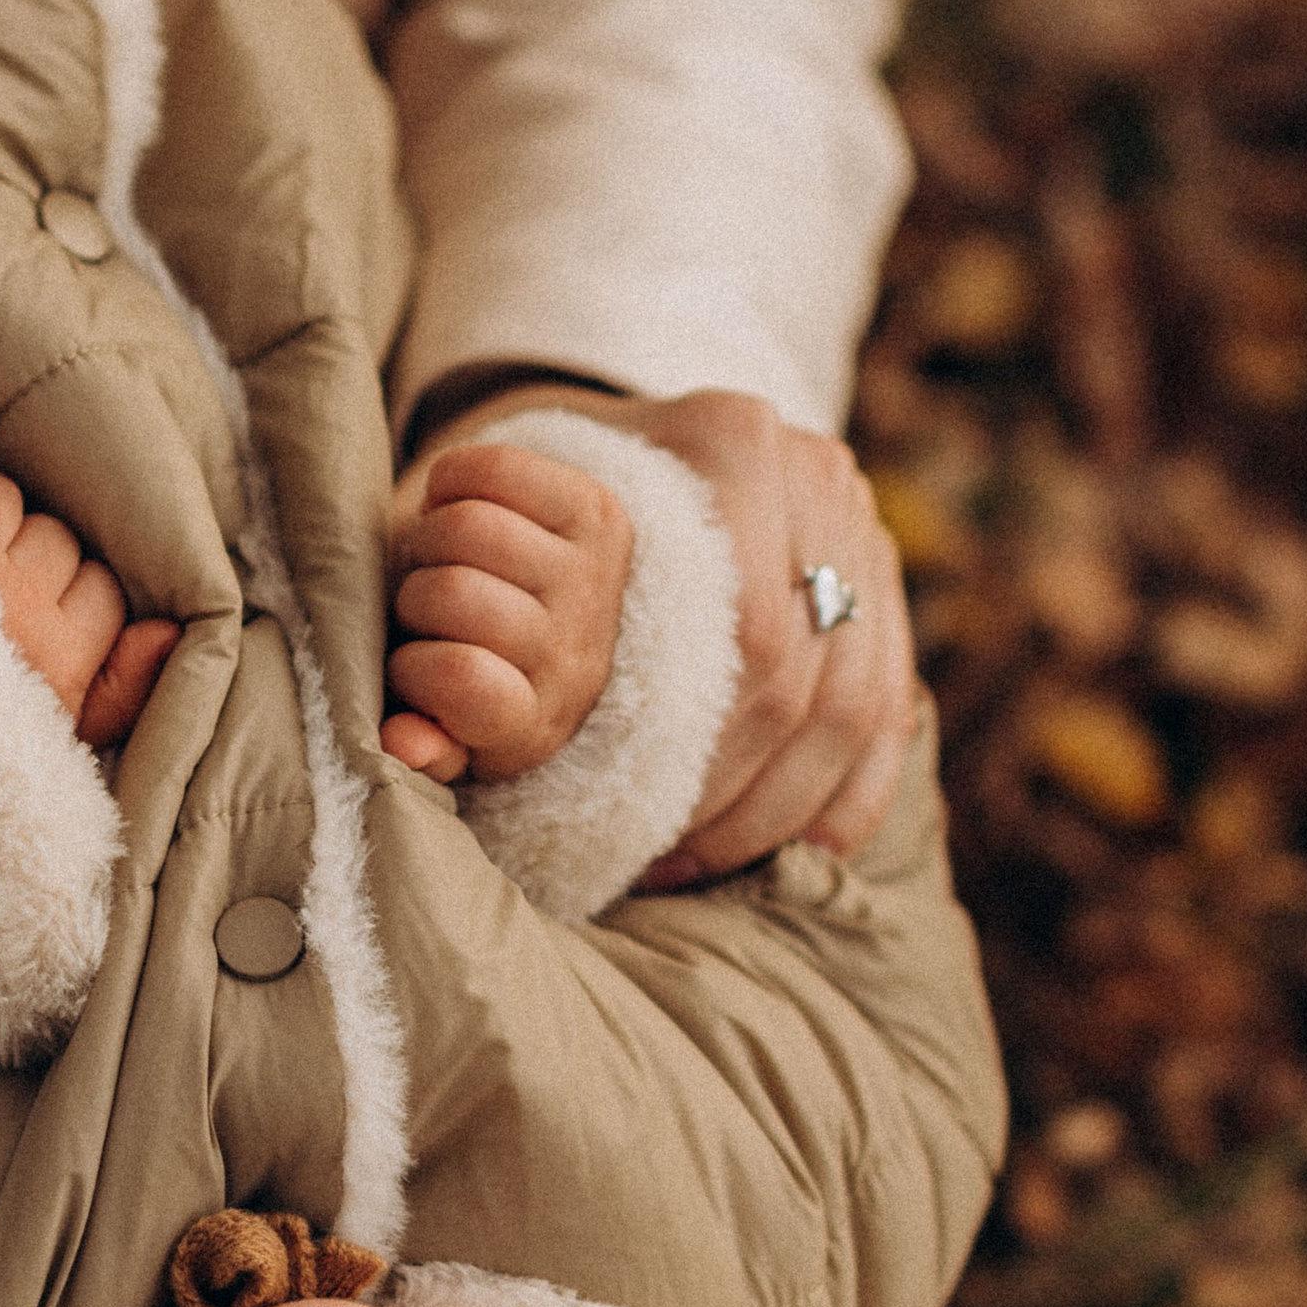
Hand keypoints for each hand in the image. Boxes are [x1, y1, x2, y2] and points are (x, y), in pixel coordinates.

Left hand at [0, 451, 177, 748]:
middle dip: (24, 555)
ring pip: (1, 496)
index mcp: (57, 663)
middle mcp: (18, 609)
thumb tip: (169, 633)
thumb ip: (119, 691)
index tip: (36, 614)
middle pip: (55, 537)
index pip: (104, 587)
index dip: (71, 592)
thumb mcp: (46, 744)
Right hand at [381, 442, 631, 782]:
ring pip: (467, 527)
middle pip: (452, 593)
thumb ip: (419, 745)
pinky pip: (495, 470)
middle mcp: (573, 654)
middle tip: (420, 604)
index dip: (412, 668)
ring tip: (440, 559)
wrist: (569, 621)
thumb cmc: (474, 676)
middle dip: (412, 594)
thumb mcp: (443, 729)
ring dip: (429, 537)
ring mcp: (592, 578)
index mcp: (530, 722)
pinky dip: (452, 483)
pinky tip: (458, 510)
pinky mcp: (595, 510)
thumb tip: (403, 747)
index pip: (465, 682)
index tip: (410, 668)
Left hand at [407, 384, 916, 873]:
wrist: (623, 444)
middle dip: (729, 795)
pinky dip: (851, 795)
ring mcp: (864, 523)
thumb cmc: (536, 502)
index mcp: (728, 441)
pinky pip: (893, 710)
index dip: (690, 760)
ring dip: (785, 808)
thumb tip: (414, 749)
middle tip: (658, 863)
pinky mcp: (888, 578)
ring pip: (856, 704)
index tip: (628, 832)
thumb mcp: (489, 532)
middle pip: (795, 677)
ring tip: (703, 864)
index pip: (738, 639)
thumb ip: (456, 630)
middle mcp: (813, 469)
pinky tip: (802, 855)